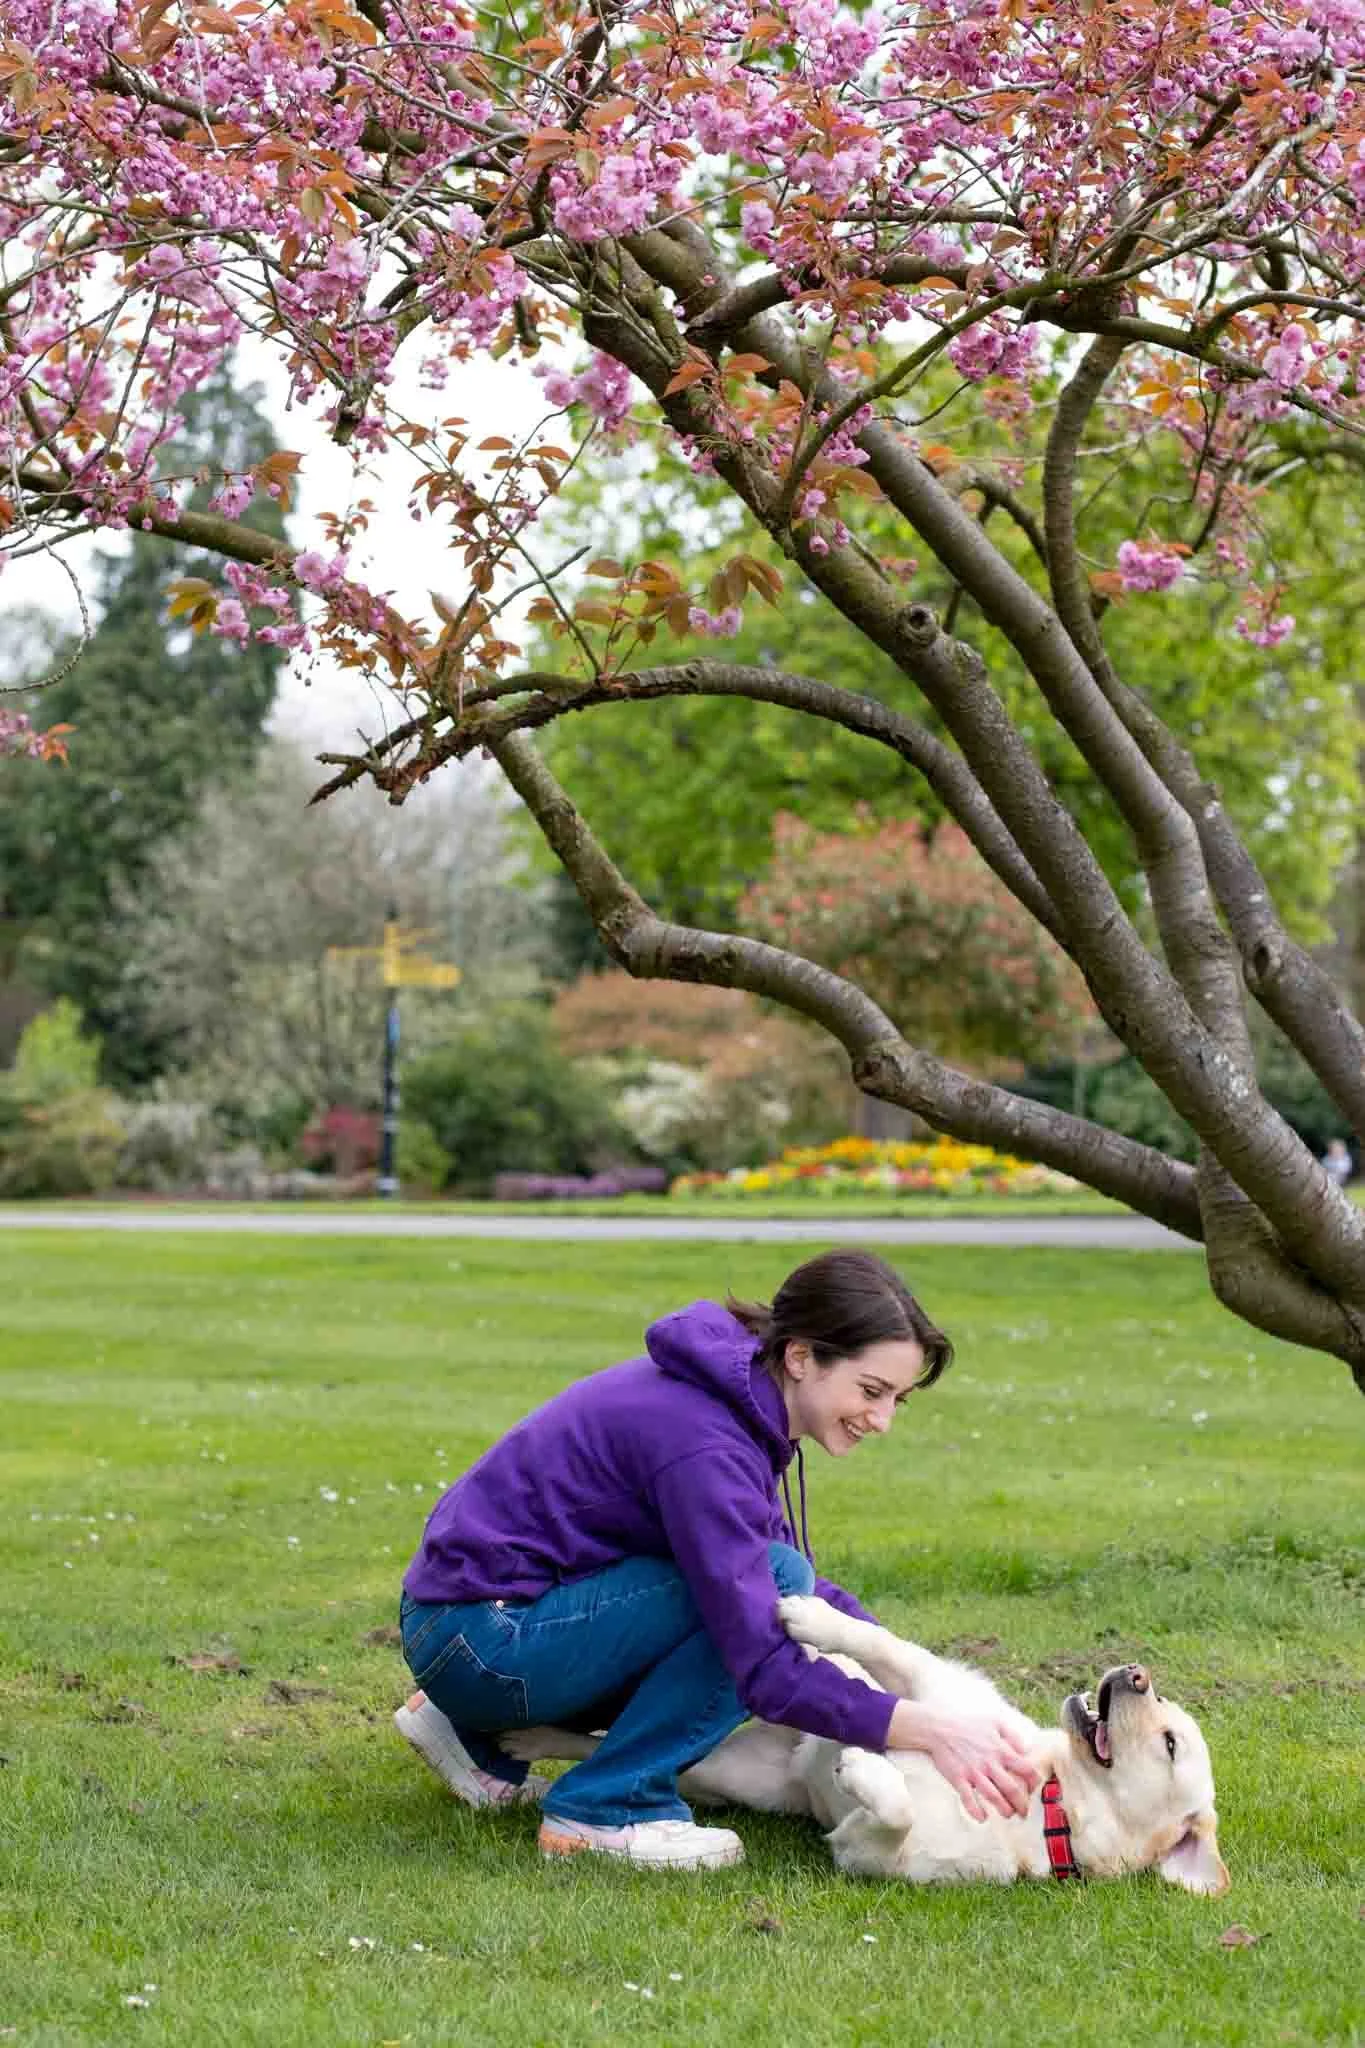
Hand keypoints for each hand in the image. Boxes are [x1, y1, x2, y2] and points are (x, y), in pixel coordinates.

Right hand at [888, 1700, 1038, 1822]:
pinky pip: (969, 1800)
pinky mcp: (959, 1779)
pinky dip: (976, 1811)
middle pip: (1012, 1789)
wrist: (939, 1728)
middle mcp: (990, 1763)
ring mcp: (974, 1772)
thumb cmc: (968, 1724)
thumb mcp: (995, 1721)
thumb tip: (1025, 1751)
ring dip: (1004, 1810)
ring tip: (1008, 1815)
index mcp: (1001, 1750)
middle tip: (1024, 1812)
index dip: (1034, 1783)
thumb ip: (1013, 1735)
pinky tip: (982, 1818)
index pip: (1026, 1770)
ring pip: (994, 1797)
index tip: (1034, 1790)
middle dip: (1021, 1804)